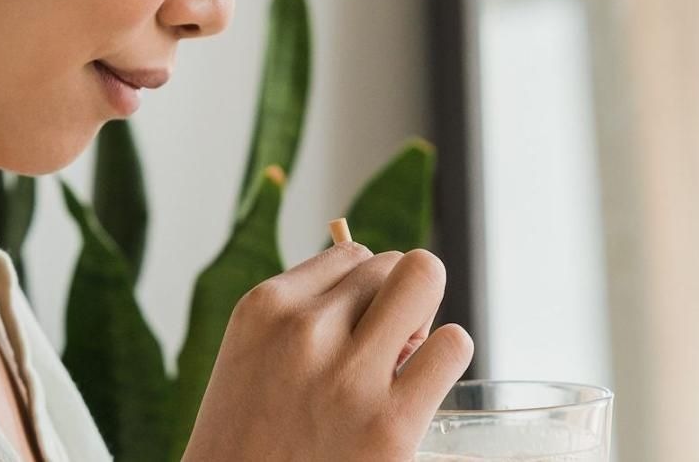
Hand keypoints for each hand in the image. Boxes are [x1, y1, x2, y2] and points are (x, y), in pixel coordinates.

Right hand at [181, 243, 473, 461]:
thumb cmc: (247, 445)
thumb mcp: (252, 362)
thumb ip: (301, 320)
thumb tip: (379, 291)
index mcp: (264, 309)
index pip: (351, 256)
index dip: (363, 294)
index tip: (350, 335)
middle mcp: (304, 330)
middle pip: (393, 265)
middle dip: (399, 301)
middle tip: (384, 351)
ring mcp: (348, 376)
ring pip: (425, 282)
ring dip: (425, 325)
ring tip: (402, 370)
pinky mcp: (390, 425)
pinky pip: (452, 346)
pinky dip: (445, 362)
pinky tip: (418, 393)